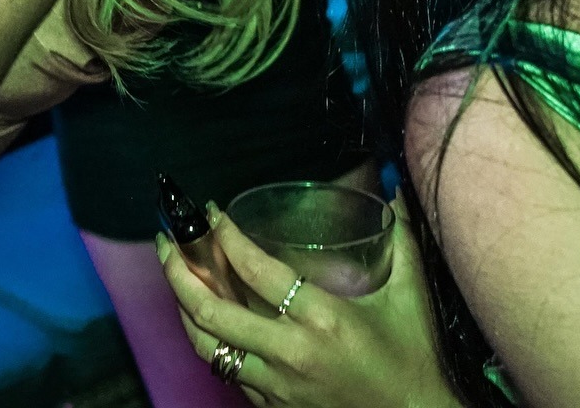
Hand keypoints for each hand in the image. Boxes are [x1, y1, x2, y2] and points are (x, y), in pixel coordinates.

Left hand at [157, 200, 460, 407]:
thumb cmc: (414, 362)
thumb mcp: (410, 299)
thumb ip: (403, 243)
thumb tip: (395, 192)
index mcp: (322, 320)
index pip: (255, 270)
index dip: (224, 235)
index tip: (210, 212)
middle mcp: (291, 354)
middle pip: (211, 311)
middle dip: (178, 270)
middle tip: (166, 239)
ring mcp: (277, 386)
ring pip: (207, 346)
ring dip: (183, 307)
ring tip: (175, 275)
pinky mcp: (274, 407)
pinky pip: (226, 372)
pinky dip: (209, 341)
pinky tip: (204, 318)